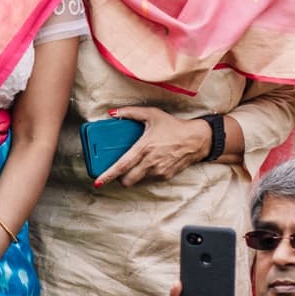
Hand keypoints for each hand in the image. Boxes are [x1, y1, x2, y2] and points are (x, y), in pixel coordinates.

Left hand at [95, 106, 209, 187]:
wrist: (197, 139)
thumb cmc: (174, 126)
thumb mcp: (152, 114)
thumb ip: (130, 113)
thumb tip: (112, 113)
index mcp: (144, 148)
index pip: (122, 166)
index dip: (108, 175)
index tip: (97, 182)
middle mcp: (151, 162)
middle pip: (127, 180)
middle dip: (119, 178)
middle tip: (118, 169)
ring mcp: (159, 171)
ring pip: (138, 181)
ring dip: (133, 175)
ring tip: (137, 163)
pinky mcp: (166, 176)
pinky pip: (149, 179)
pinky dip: (145, 174)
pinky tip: (150, 163)